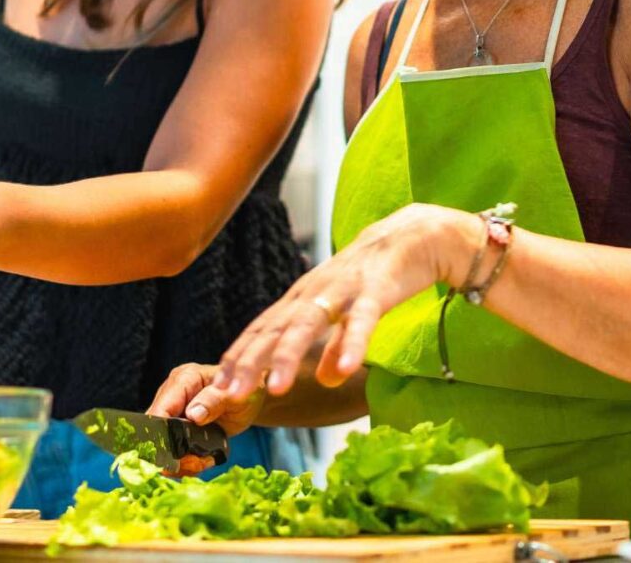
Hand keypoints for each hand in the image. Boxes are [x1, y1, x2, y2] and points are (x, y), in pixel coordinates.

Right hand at [147, 363, 265, 474]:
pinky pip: (173, 449)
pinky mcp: (177, 427)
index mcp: (184, 379)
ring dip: (181, 461)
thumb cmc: (245, 390)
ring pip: (163, 444)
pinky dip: (186, 462)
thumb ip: (214, 401)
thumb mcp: (235, 395)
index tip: (175, 458)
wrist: (250, 399)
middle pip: (157, 430)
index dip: (162, 435)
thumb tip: (193, 415)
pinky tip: (203, 461)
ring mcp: (173, 411)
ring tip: (203, 463)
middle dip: (174, 453)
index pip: (161, 408)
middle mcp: (172, 395)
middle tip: (198, 464)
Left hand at [214, 203, 476, 402]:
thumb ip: (335, 345)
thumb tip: (324, 380)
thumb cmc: (374, 276)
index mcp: (302, 298)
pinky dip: (351, 344)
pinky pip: (361, 319)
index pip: (261, 329)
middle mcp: (313, 292)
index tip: (217, 391)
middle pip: (274, 328)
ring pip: (308, 323)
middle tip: (227, 395)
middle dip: (249, 362)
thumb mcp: (346, 313)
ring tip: (275, 389)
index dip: (238, 358)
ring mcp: (342, 289)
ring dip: (289, 355)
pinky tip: (341, 372)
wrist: (413, 235)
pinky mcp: (375, 289)